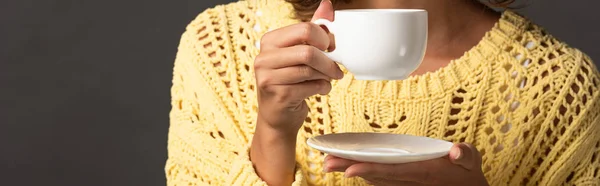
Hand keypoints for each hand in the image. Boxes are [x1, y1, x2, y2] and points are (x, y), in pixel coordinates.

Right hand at [254, 0, 341, 133]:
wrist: (278, 117)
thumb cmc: (290, 82)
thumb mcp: (299, 53)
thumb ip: (312, 29)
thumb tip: (327, 4)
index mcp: (269, 41)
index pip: (304, 29)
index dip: (324, 39)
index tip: (331, 48)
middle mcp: (263, 58)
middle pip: (308, 51)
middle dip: (328, 60)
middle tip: (336, 68)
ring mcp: (268, 77)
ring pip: (310, 70)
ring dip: (327, 76)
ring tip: (328, 79)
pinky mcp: (278, 95)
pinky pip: (311, 86)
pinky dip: (323, 88)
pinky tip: (321, 89)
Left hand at [324, 143, 488, 185]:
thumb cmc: (466, 173)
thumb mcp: (471, 162)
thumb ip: (466, 156)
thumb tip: (458, 151)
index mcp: (422, 173)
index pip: (391, 171)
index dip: (369, 170)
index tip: (349, 169)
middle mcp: (409, 181)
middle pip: (374, 175)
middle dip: (350, 168)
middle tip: (326, 162)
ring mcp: (404, 183)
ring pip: (372, 178)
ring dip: (351, 169)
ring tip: (328, 162)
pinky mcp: (401, 182)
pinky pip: (378, 178)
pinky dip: (362, 172)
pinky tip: (347, 166)